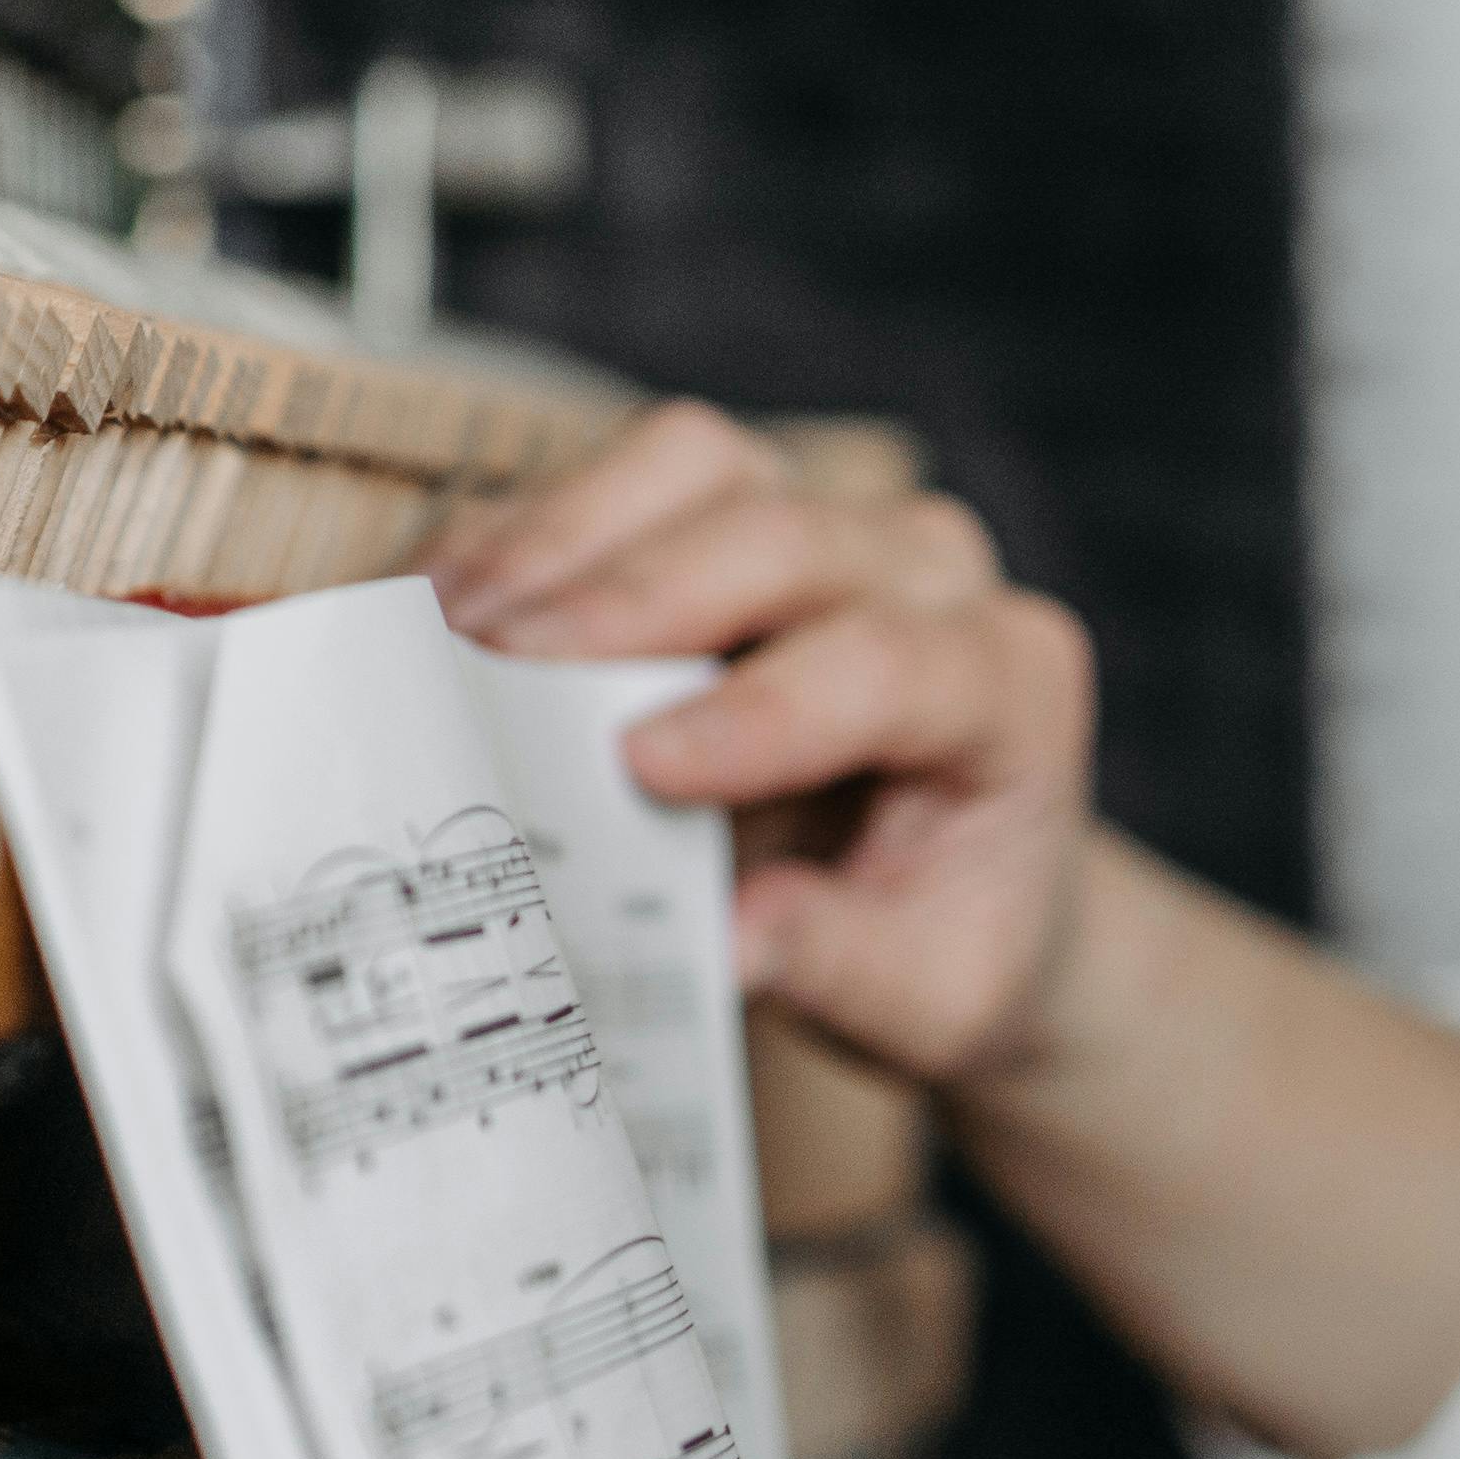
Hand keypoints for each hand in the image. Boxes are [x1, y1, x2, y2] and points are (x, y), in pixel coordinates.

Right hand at [425, 399, 1098, 1086]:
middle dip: (633, 603)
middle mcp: (936, 576)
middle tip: (501, 676)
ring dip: (564, 541)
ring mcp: (837, 521)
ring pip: (703, 467)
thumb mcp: (926, 991)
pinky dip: (533, 536)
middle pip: (784, 537)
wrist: (957, 887)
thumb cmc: (945, 932)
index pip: (886, 667)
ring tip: (455, 633)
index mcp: (1010, 685)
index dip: (758, 708)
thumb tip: (727, 947)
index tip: (639, 764)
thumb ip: (837, 961)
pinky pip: (632, 478)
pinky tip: (449, 608)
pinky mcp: (740, 503)